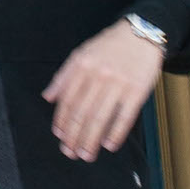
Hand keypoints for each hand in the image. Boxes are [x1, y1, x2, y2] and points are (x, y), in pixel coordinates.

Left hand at [42, 19, 164, 162]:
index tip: (60, 136)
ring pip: (101, 117)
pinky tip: (109, 145)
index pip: (67, 99)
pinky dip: (116, 133)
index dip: (62, 120)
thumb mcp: (82, 53)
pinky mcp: (137, 90)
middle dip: (74, 136)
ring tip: (86, 155)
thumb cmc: (109, 46)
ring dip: (91, 140)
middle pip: (82, 112)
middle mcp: (99, 75)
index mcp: (82, 66)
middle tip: (70, 153)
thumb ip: (64, 76)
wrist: (142, 34)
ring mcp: (119, 83)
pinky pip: (125, 116)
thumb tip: (47, 97)